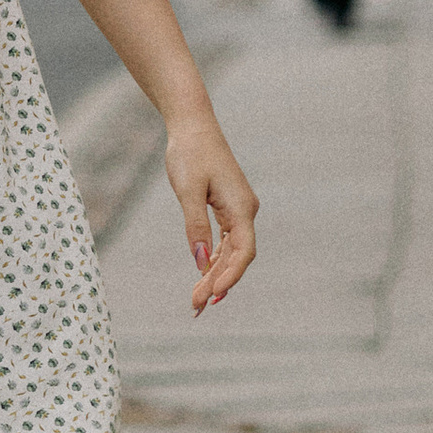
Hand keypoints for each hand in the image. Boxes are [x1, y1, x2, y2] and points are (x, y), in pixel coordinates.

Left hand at [164, 116, 257, 316]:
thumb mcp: (187, 191)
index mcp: (242, 208)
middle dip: (218, 282)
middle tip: (196, 306)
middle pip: (236, 256)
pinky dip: (213, 257)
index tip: (212, 295)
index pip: (243, 252)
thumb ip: (195, 226)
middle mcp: (245, 211)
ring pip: (230, 250)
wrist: (192, 126)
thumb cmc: (190, 154)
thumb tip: (199, 262)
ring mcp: (238, 209)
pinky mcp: (227, 207)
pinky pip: (224, 239)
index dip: (229, 276)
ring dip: (214, 273)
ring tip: (197, 298)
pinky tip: (202, 272)